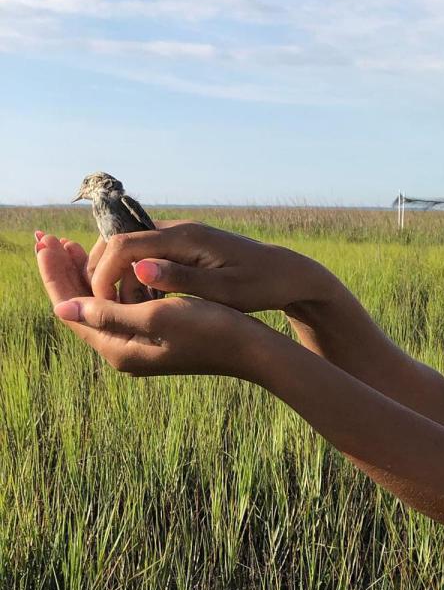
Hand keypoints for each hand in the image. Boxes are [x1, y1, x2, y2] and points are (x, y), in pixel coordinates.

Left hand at [35, 233, 273, 379]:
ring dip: (87, 273)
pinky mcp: (157, 336)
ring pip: (100, 304)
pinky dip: (112, 282)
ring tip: (72, 244)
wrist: (253, 348)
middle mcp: (125, 350)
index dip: (56, 274)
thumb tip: (62, 307)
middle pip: (80, 306)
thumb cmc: (211, 328)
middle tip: (48, 238)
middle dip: (64, 271)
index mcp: (120, 349)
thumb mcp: (158, 317)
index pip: (71, 308)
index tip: (44, 242)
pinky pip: (121, 306)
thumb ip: (109, 312)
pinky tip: (113, 264)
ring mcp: (141, 344)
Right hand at [65, 220, 324, 312]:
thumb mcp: (224, 290)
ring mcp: (182, 237)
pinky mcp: (186, 248)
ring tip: (129, 312)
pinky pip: (148, 257)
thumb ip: (183, 280)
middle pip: (120, 243)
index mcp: (186, 238)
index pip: (123, 245)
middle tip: (106, 309)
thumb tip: (140, 268)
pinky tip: (147, 304)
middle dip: (105, 275)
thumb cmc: (261, 285)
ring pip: (132, 252)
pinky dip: (138, 278)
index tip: (100, 304)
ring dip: (122, 279)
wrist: (288, 274)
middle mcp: (180, 231)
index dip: (103, 273)